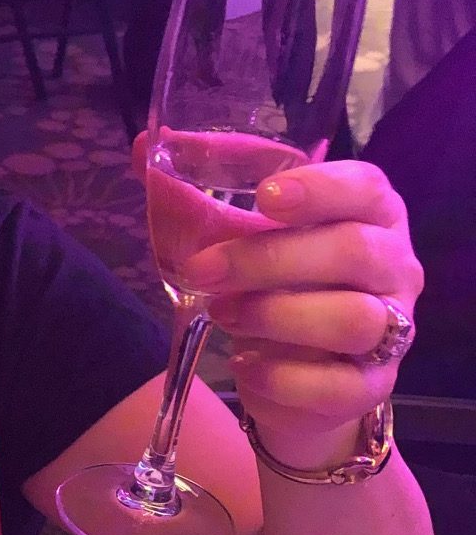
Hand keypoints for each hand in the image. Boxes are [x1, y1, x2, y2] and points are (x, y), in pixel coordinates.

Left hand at [176, 158, 423, 465]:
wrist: (290, 373)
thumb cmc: (270, 285)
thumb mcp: (233, 236)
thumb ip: (192, 193)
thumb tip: (142, 147)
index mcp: (369, 214)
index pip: (366, 187)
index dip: (321, 188)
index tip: (264, 196)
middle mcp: (393, 267)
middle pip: (354, 251)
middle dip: (269, 259)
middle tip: (204, 269)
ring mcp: (391, 330)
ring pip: (353, 318)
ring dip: (275, 314)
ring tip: (223, 313)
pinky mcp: (370, 387)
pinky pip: (338, 384)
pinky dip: (283, 376)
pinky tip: (246, 364)